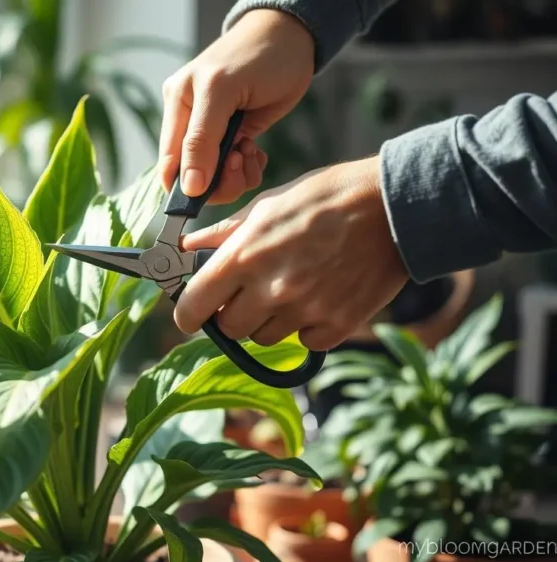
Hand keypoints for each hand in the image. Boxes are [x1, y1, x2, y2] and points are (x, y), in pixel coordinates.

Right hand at [159, 9, 315, 199]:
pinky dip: (248, 169)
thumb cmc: (257, 55)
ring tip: (251, 152)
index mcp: (177, 106)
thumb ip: (202, 139)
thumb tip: (188, 186)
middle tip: (240, 162)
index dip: (186, 188)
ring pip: (217, 177)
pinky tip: (256, 152)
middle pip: (193, 177)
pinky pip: (235, 169)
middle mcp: (190, 122)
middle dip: (219, 180)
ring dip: (238, 175)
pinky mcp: (236, 135)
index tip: (212, 190)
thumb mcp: (223, 92)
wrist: (291, 38)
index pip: (169, 165)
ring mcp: (214, 131)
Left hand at [173, 156, 409, 351]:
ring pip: (265, 337)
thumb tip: (188, 247)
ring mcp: (306, 311)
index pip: (194, 306)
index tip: (193, 311)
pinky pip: (305, 341)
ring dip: (270, 320)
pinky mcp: (338, 325)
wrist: (395, 206)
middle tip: (249, 291)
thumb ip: (225, 234)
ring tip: (292, 286)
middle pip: (230, 328)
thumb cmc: (327, 198)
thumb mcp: (268, 205)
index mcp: (245, 256)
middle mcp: (271, 289)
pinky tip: (319, 296)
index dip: (189, 312)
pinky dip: (307, 326)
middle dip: (233, 313)